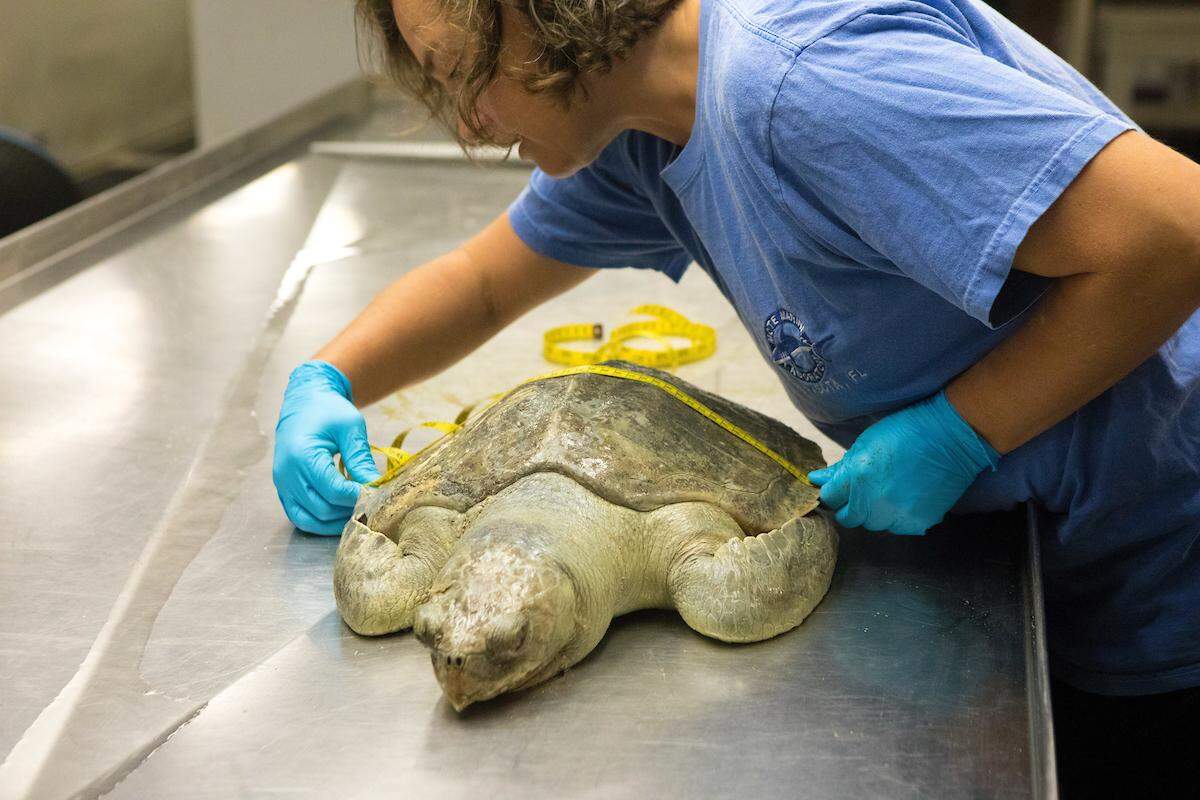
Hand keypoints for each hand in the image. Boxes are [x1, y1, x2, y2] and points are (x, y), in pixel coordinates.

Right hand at [273, 361, 380, 534]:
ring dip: (336, 521)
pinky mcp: (283, 491)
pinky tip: (340, 514)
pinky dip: (320, 522)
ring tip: (358, 509)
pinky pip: (300, 517)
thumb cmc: (329, 410)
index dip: (357, 497)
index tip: (376, 493)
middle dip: (349, 510)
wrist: (304, 402)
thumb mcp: (350, 428)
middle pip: (322, 509)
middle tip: (371, 503)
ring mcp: (282, 485)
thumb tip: (376, 489)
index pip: (333, 490)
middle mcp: (287, 474)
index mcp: (302, 455)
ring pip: (310, 520)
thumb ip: (361, 459)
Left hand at [807, 391, 997, 534]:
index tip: (841, 487)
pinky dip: (899, 517)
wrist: (951, 437)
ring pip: (874, 525)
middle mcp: (874, 502)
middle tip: (867, 488)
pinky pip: (898, 527)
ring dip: (876, 513)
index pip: (830, 499)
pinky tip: (907, 497)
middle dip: (852, 505)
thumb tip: (816, 479)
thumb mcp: (865, 443)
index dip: (834, 492)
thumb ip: (841, 468)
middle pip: (849, 518)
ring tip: (891, 490)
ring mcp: (897, 516)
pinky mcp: (917, 523)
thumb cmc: (905, 432)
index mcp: (857, 478)